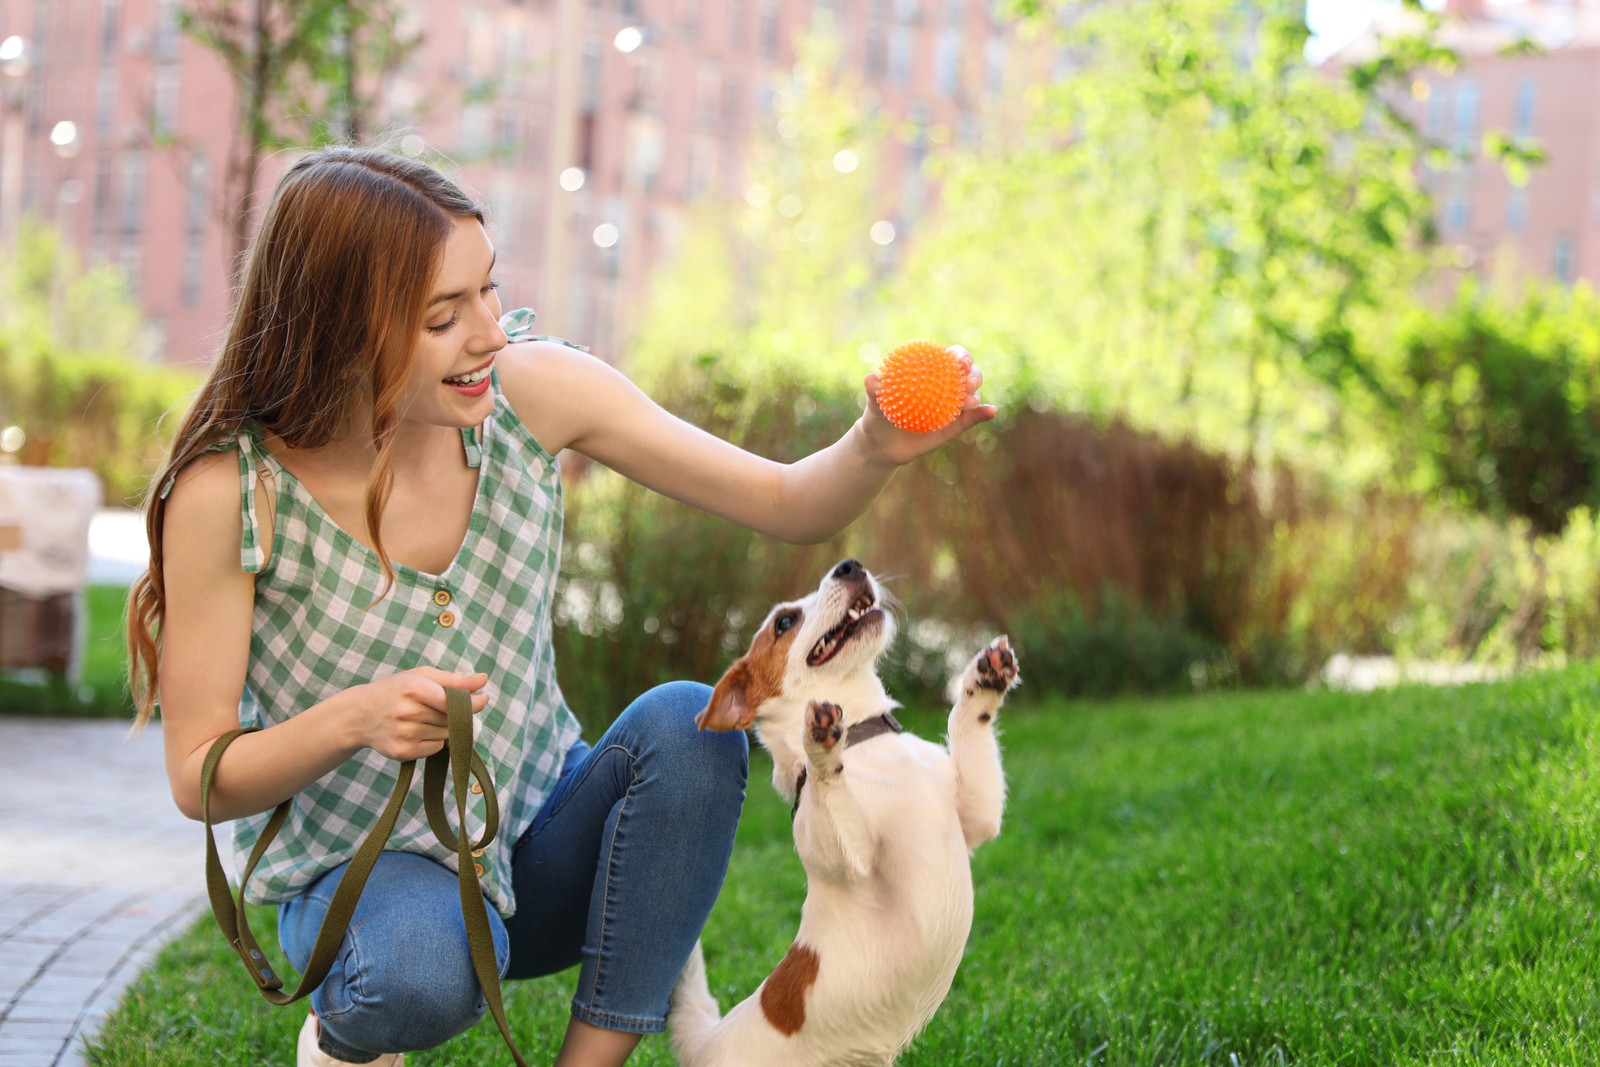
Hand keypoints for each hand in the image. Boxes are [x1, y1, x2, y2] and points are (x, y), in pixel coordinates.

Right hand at [349, 667, 488, 760]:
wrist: (358, 716)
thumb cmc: (394, 691)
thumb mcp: (420, 676)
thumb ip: (453, 679)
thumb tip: (483, 680)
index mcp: (412, 688)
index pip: (451, 700)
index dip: (471, 702)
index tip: (483, 699)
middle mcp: (407, 712)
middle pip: (451, 719)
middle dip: (456, 714)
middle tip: (442, 708)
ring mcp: (404, 734)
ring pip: (446, 735)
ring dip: (444, 728)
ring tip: (425, 718)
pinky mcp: (402, 752)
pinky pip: (436, 748)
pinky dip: (434, 741)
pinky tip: (417, 731)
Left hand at [859, 345, 997, 466]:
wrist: (883, 447)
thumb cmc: (877, 420)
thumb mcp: (874, 407)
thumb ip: (874, 392)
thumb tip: (871, 378)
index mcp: (928, 374)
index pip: (948, 359)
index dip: (958, 355)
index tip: (958, 360)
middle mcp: (945, 386)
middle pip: (967, 373)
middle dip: (973, 372)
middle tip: (966, 380)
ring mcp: (953, 405)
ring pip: (973, 394)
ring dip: (977, 393)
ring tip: (969, 401)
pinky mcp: (958, 425)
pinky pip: (973, 418)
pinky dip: (985, 413)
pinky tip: (992, 412)